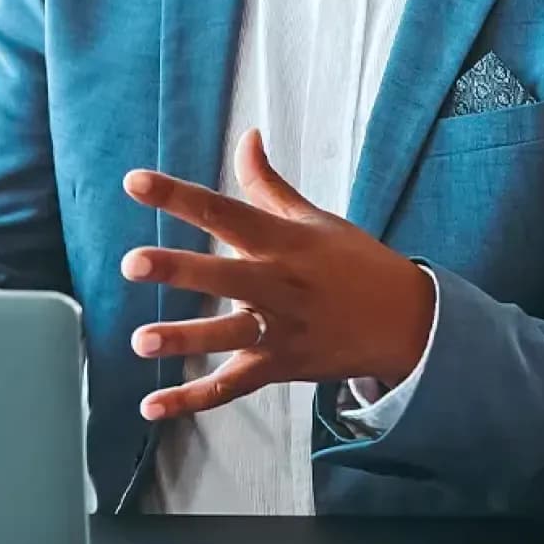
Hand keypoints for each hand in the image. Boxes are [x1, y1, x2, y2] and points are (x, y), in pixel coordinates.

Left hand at [119, 129, 436, 421]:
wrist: (410, 323)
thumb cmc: (356, 263)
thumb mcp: (315, 220)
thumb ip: (268, 184)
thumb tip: (247, 136)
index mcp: (282, 241)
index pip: (223, 211)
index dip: (178, 196)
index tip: (134, 183)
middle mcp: (279, 284)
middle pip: (224, 275)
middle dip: (178, 269)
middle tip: (133, 263)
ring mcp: (281, 329)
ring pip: (228, 335)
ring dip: (184, 339)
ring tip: (140, 341)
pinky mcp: (281, 367)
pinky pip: (232, 387)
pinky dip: (192, 400)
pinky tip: (152, 406)